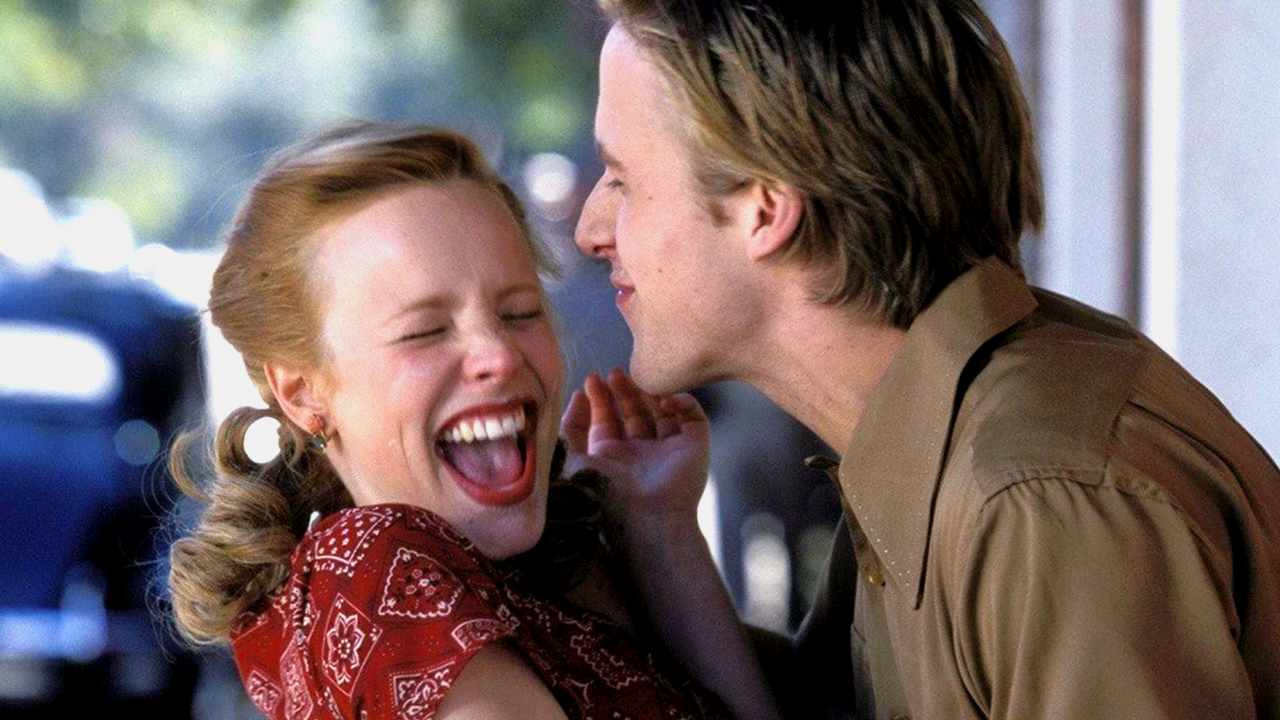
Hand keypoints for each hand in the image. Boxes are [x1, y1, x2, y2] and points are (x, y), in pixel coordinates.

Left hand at [560, 370, 709, 522]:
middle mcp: (640, 456)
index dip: (599, 400)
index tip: (591, 380)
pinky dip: (683, 401)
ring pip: (662, 412)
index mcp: (612, 461)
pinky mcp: (695, 448)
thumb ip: (569, 427)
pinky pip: (693, 417)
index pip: (607, 423)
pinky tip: (665, 398)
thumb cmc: (601, 494)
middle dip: (622, 392)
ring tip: (632, 374)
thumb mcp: (570, 458)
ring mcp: (668, 452)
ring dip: (649, 391)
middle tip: (612, 373)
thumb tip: (578, 396)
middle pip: (634, 414)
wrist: (643, 519)